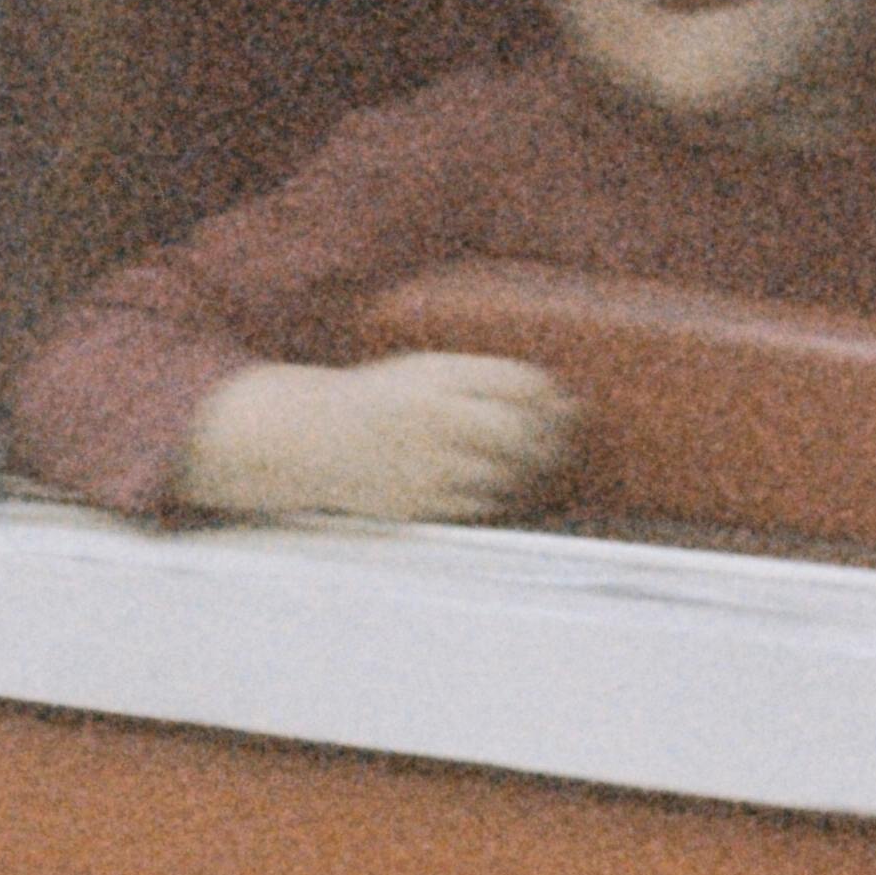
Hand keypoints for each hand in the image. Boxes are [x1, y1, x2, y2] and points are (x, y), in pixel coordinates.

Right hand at [172, 353, 578, 526]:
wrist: (312, 438)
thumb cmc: (381, 401)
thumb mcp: (426, 372)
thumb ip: (482, 380)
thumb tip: (551, 397)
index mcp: (439, 376)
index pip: (520, 384)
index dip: (550, 396)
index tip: (563, 403)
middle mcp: (437, 417)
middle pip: (521, 431)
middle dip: (550, 437)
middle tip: (559, 438)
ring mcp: (429, 462)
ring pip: (506, 472)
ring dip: (529, 469)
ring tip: (534, 462)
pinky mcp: (420, 501)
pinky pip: (480, 502)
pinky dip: (498, 495)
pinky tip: (498, 484)